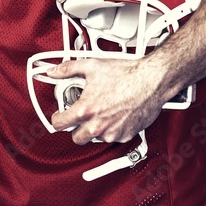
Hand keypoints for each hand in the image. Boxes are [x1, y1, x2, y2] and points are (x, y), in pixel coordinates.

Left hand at [46, 57, 164, 145]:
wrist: (151, 81)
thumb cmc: (126, 75)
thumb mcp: (92, 66)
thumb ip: (68, 69)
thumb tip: (54, 71)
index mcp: (85, 110)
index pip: (59, 125)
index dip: (57, 118)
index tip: (60, 115)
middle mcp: (97, 125)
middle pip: (76, 137)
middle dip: (75, 127)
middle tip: (80, 116)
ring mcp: (112, 132)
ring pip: (95, 138)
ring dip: (94, 128)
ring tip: (101, 112)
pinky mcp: (125, 135)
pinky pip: (112, 137)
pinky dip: (111, 129)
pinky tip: (114, 114)